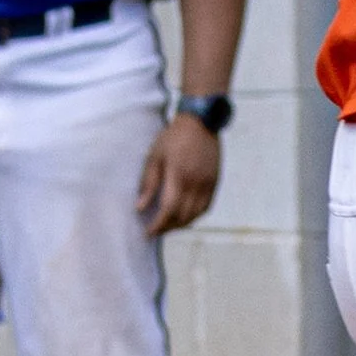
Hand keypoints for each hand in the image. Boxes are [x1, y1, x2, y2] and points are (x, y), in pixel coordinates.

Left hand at [137, 113, 221, 235]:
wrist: (200, 123)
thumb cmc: (173, 138)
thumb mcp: (154, 157)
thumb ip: (148, 184)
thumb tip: (140, 207)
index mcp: (179, 177)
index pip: (169, 210)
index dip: (158, 225)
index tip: (148, 233)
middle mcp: (197, 184)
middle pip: (183, 216)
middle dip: (168, 228)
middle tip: (155, 231)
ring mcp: (208, 184)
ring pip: (196, 215)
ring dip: (181, 224)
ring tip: (168, 226)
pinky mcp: (215, 182)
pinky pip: (206, 207)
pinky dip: (195, 216)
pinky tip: (185, 216)